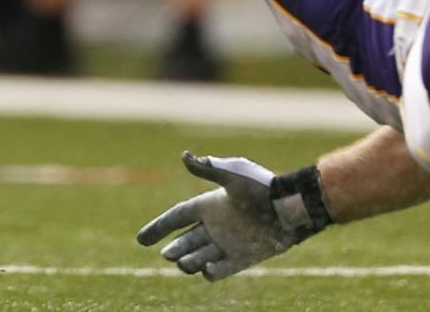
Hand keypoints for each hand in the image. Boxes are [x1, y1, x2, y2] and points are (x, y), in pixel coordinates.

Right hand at [135, 152, 325, 281]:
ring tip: (187, 262)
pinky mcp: (240, 259)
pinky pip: (219, 271)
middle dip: (174, 249)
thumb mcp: (232, 175)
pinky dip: (210, 273)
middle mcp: (214, 225)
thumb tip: (184, 156)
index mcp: (209, 204)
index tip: (140, 240)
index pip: (176, 217)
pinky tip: (208, 270)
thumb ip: (207, 170)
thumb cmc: (261, 187)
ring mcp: (226, 243)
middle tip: (168, 254)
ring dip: (189, 262)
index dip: (158, 227)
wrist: (289, 209)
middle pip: (184, 241)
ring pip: (197, 257)